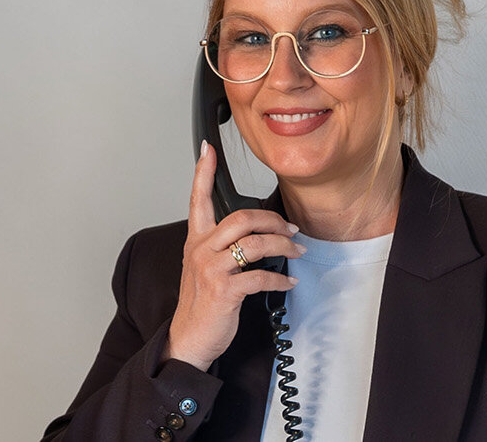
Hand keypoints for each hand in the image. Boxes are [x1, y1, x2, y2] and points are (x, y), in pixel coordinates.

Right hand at [162, 143, 299, 370]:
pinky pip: (261, 276)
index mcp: (196, 241)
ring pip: (255, 243)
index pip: (198, 199)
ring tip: (297, 252)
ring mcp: (211, 269)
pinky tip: (289, 282)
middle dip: (273, 220)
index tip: (208, 149)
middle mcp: (201, 250)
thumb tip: (256, 235)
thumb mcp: (203, 268)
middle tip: (291, 228)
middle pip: (241, 217)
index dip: (203, 171)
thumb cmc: (200, 304)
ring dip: (284, 246)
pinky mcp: (224, 290)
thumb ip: (221, 247)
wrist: (189, 338)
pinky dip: (281, 279)